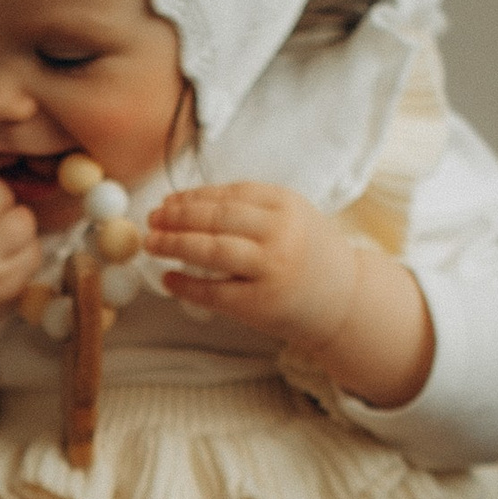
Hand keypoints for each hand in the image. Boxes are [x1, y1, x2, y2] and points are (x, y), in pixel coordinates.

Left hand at [145, 180, 436, 407]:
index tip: (167, 202)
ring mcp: (271, 268)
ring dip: (174, 244)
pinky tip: (168, 279)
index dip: (192, 197)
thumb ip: (251, 208)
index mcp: (286, 204)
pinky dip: (186, 285)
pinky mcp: (261, 303)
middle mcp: (280, 233)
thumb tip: (186, 204)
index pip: (228, 194)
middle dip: (176, 218)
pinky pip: (213, 291)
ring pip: (211, 251)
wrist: (346, 299)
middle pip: (215, 219)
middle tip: (151, 219)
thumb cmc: (310, 255)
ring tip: (151, 243)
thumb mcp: (292, 217)